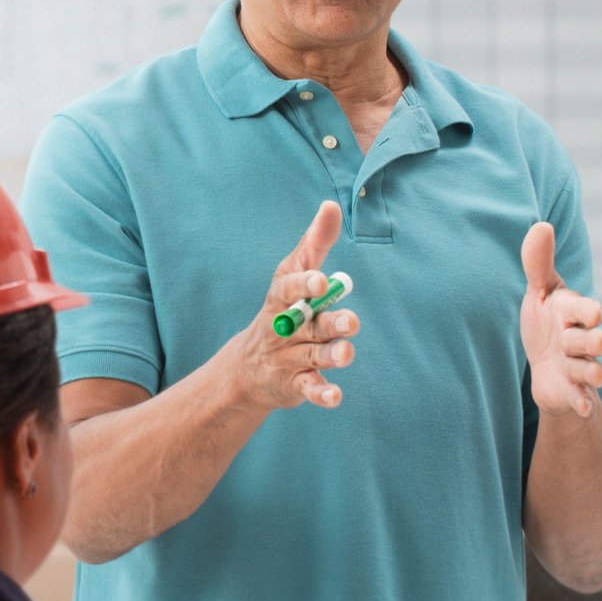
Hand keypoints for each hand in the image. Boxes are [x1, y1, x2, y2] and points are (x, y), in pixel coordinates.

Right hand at [219, 200, 359, 414]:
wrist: (249, 367)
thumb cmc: (282, 309)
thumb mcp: (292, 275)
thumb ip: (314, 243)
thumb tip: (331, 205)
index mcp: (283, 300)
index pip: (290, 290)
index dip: (304, 286)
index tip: (321, 281)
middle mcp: (285, 328)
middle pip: (309, 325)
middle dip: (329, 323)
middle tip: (351, 322)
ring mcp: (289, 358)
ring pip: (313, 357)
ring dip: (331, 356)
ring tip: (347, 353)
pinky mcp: (296, 384)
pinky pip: (309, 389)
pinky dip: (322, 394)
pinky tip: (336, 395)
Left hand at [521, 222, 601, 417]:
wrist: (545, 365)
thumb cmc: (545, 322)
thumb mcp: (540, 292)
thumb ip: (538, 263)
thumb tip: (541, 224)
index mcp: (573, 313)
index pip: (587, 310)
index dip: (589, 311)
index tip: (594, 313)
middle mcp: (580, 340)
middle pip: (594, 341)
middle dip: (592, 341)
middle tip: (595, 340)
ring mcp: (578, 367)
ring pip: (591, 370)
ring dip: (591, 372)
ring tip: (594, 374)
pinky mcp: (572, 391)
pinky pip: (581, 400)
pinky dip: (582, 403)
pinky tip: (582, 408)